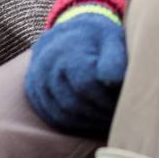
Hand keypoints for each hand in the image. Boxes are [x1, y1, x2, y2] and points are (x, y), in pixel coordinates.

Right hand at [22, 10, 126, 135]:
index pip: (85, 85)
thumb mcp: (112, 38)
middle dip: (99, 113)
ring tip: (108, 118)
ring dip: (88, 122)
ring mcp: (37, 81)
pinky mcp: (34, 94)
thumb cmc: (96, 37)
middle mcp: (47, 66)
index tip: (123, 100)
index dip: (106, 98)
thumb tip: (114, 80)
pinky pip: (53, 118)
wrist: (68, 33)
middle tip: (118, 114)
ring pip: (63, 114)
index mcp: (67, 50)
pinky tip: (92, 120)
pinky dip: (75, 124)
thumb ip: (115, 58)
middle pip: (73, 103)